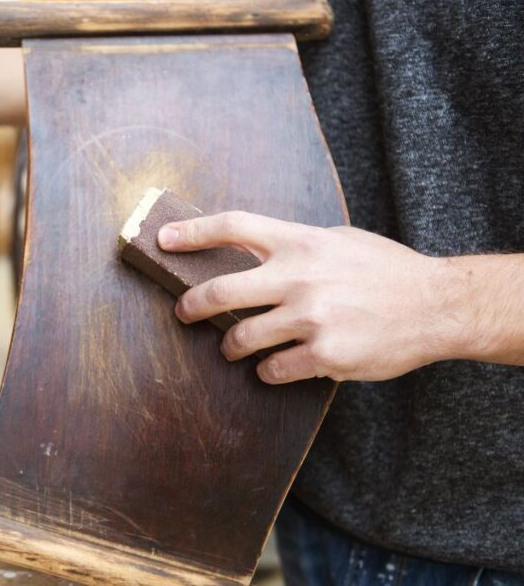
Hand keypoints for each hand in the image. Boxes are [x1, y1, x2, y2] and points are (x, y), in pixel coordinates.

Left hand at [157, 212, 465, 383]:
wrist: (437, 305)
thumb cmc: (384, 269)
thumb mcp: (336, 241)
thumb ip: (293, 246)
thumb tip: (245, 253)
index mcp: (301, 241)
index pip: (233, 226)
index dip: (191, 232)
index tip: (161, 240)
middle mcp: (300, 276)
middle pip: (221, 290)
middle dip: (192, 305)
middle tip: (184, 312)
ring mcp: (311, 317)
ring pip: (242, 338)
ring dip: (231, 346)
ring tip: (234, 348)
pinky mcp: (325, 354)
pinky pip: (273, 369)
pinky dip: (268, 370)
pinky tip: (275, 366)